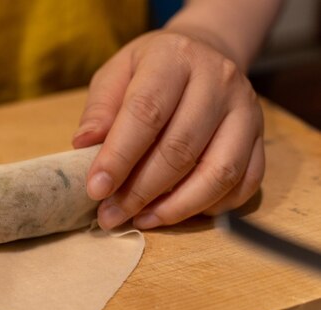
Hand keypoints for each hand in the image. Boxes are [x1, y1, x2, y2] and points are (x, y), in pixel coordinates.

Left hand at [74, 30, 264, 229]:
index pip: (146, 113)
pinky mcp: (261, 138)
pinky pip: (244, 183)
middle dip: (140, 191)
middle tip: (111, 216)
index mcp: (174, 59)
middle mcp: (218, 81)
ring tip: (142, 220)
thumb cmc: (150, 70)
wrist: (203, 54)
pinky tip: (177, 212)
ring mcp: (246, 111)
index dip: (119, 157)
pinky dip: (210, 207)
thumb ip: (100, 110)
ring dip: (177, 207)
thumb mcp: (115, 75)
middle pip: (181, 149)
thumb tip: (84, 146)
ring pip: (218, 172)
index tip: (96, 190)